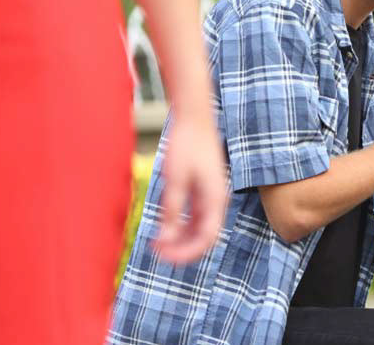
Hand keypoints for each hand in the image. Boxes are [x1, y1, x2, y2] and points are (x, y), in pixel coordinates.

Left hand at [153, 115, 226, 262]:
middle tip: (156, 252)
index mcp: (215, 200)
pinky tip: (162, 227)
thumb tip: (165, 239)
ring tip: (157, 243)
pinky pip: (194, 217)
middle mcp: (217, 201)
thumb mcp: (174, 180)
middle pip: (204, 237)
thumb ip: (171, 211)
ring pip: (199, 229)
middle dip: (181, 249)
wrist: (193, 118)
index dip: (185, 253)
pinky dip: (180, 226)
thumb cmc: (186, 145)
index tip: (163, 257)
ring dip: (180, 239)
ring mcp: (211, 196)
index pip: (206, 239)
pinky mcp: (203, 190)